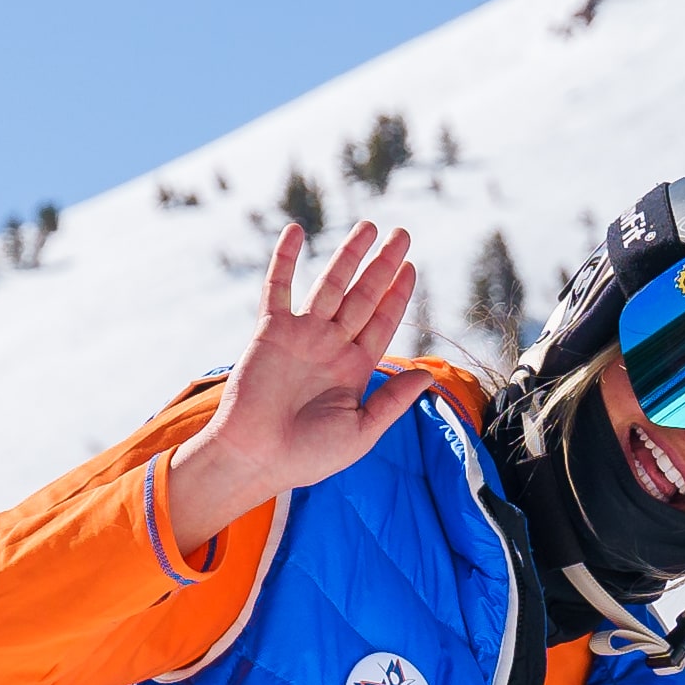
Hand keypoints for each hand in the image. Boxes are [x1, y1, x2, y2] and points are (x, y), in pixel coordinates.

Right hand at [153, 219, 438, 553]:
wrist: (255, 458)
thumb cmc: (307, 456)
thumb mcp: (361, 431)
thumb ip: (392, 401)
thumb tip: (428, 376)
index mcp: (354, 368)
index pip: (383, 321)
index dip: (398, 295)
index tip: (411, 268)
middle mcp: (331, 345)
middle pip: (363, 295)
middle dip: (383, 265)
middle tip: (402, 234)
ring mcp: (301, 335)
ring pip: (330, 284)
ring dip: (348, 254)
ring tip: (368, 226)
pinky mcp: (270, 331)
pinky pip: (278, 287)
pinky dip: (285, 260)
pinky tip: (296, 231)